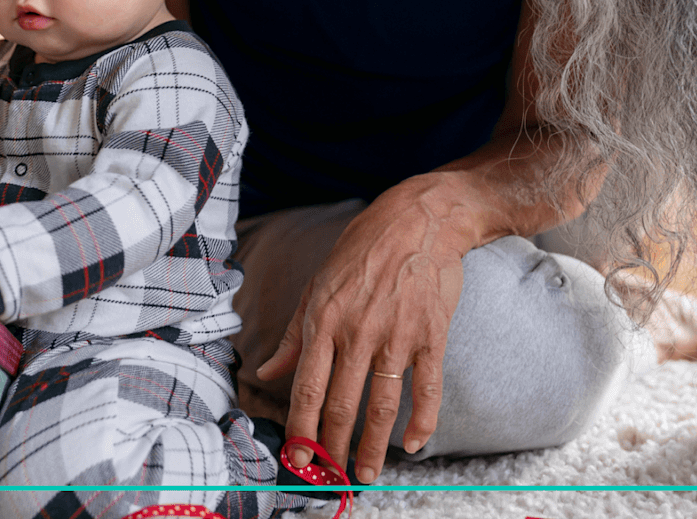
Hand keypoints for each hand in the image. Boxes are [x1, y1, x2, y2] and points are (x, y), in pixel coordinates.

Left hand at [256, 174, 476, 484]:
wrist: (417, 221)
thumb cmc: (360, 251)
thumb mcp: (316, 286)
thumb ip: (293, 336)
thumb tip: (265, 371)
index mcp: (323, 321)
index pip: (306, 387)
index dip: (301, 428)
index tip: (298, 457)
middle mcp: (357, 332)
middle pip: (341, 404)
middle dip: (333, 446)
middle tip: (330, 475)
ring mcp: (396, 336)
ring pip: (382, 405)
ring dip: (374, 446)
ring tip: (367, 473)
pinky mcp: (431, 335)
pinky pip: (427, 388)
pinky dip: (422, 422)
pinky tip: (413, 444)